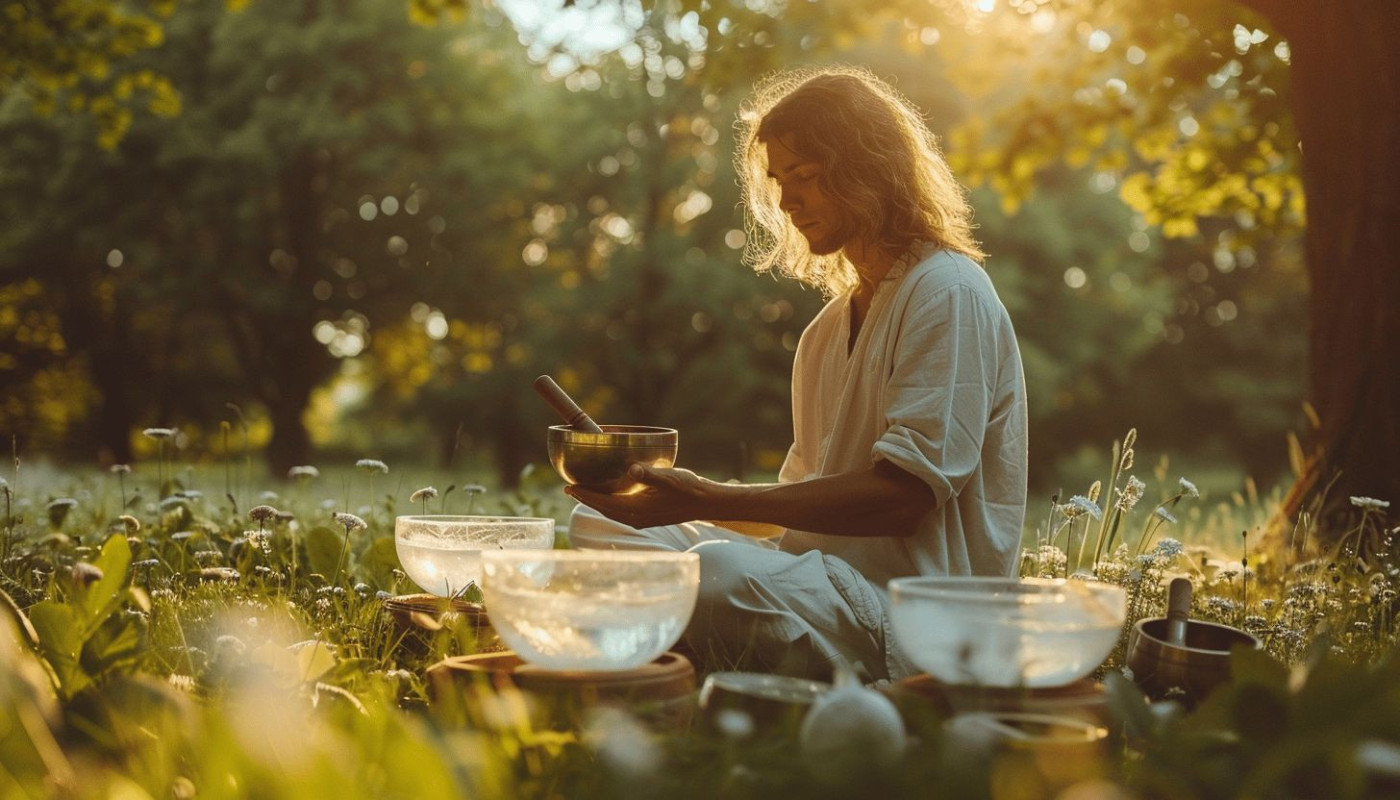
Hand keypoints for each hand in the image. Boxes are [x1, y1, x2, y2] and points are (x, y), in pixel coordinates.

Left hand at [565, 464, 721, 528]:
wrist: (706, 502)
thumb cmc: (689, 489)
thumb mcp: (669, 478)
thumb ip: (649, 474)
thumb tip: (632, 469)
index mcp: (636, 511)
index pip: (603, 504)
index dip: (585, 495)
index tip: (569, 487)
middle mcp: (636, 518)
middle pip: (603, 508)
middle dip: (586, 498)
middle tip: (569, 488)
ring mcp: (642, 518)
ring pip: (611, 510)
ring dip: (597, 500)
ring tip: (583, 491)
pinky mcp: (648, 515)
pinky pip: (621, 509)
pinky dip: (610, 502)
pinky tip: (610, 493)